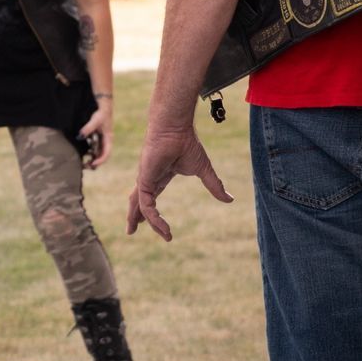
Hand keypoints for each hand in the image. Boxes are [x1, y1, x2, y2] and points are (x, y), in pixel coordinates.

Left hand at [78, 102, 111, 168]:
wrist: (102, 106)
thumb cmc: (101, 113)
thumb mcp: (95, 120)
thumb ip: (88, 128)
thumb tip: (80, 136)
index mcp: (108, 138)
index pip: (106, 153)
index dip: (100, 160)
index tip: (93, 164)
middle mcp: (106, 141)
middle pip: (102, 155)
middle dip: (95, 163)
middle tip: (85, 167)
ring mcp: (101, 140)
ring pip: (97, 153)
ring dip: (92, 159)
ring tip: (83, 164)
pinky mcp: (96, 137)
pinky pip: (93, 148)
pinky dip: (89, 153)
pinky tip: (82, 155)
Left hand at [126, 123, 233, 241]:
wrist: (175, 128)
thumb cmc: (186, 144)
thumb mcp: (203, 169)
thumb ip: (214, 185)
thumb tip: (230, 200)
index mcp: (159, 176)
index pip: (151, 197)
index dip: (153, 211)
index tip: (161, 226)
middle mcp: (149, 179)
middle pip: (139, 202)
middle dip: (135, 216)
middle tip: (131, 230)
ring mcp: (145, 179)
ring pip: (139, 205)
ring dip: (140, 220)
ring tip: (135, 231)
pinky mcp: (144, 180)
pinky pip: (145, 204)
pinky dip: (152, 217)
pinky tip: (160, 226)